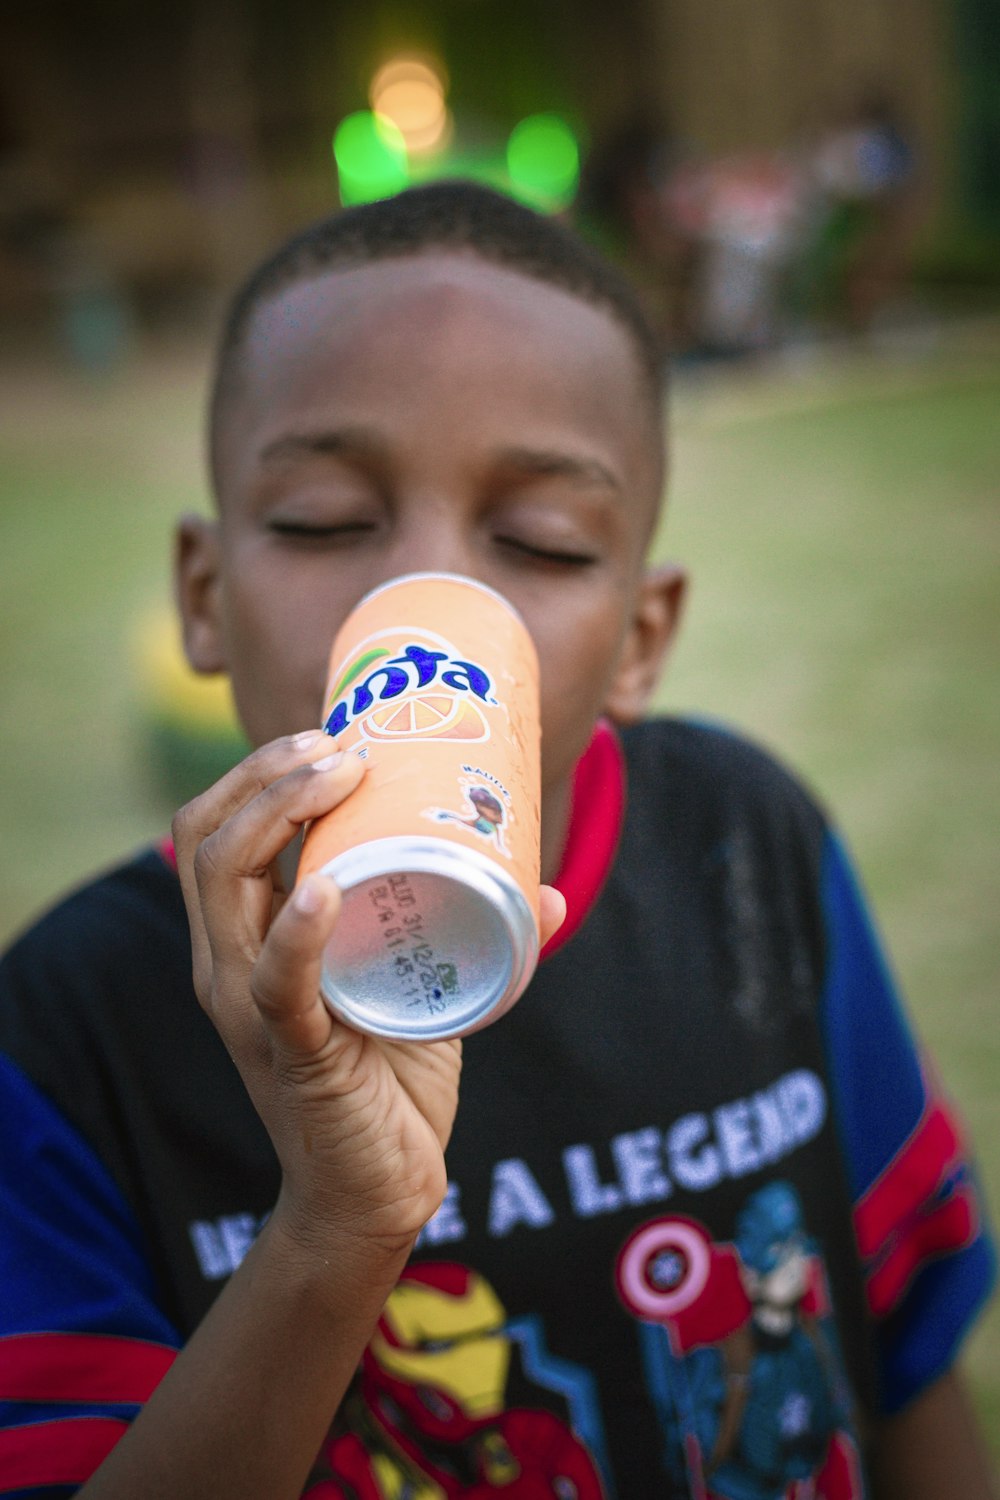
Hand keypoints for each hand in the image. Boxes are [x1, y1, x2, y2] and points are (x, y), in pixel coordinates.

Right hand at [172, 733, 564, 1284]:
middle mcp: (227, 963)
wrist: (378, 1191)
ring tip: (337, 776)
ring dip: (277, 814)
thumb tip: (550, 888)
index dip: (259, 770)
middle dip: (269, 772)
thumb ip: (463, 934)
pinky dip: (295, 930)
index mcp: (244, 938)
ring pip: (224, 883)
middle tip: (345, 744)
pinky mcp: (290, 1052)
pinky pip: (276, 984)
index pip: (213, 829)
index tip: (335, 734)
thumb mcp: (417, 985)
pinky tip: (319, 888)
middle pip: (207, 836)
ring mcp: (249, 1007)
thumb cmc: (390, 1080)